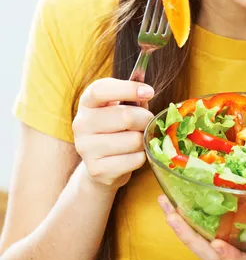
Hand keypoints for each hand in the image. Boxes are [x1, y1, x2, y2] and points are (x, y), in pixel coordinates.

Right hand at [73, 77, 153, 191]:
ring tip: (137, 139)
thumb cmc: (116, 127)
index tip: (149, 92)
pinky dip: (141, 157)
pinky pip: (135, 160)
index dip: (128, 89)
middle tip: (147, 122)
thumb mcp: (121, 107)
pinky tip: (132, 155)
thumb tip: (146, 93)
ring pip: (134, 140)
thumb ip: (133, 98)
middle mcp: (81, 124)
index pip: (101, 90)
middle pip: (126, 117)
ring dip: (143, 140)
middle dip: (145, 119)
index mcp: (86, 102)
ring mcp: (86, 148)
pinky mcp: (97, 170)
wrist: (101, 163)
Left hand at [158, 184, 245, 259]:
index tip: (223, 245)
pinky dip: (177, 213)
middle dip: (192, 240)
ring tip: (165, 204)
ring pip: (196, 243)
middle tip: (177, 218)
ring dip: (178, 225)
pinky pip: (191, 226)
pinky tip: (166, 196)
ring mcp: (224, 240)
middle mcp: (239, 249)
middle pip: (212, 256)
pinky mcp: (211, 226)